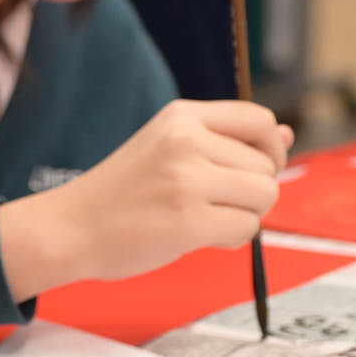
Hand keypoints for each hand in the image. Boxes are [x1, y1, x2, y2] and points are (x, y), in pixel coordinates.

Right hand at [0, 99, 292, 298]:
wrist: (68, 228)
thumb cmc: (119, 193)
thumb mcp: (167, 148)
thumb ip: (225, 141)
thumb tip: (287, 134)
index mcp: (180, 117)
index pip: (259, 120)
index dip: (270, 149)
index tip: (252, 170)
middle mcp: (185, 141)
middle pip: (266, 166)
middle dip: (251, 191)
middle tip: (209, 203)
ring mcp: (187, 181)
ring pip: (264, 196)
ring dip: (244, 215)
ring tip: (204, 219)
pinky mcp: (188, 220)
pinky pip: (247, 228)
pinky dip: (231, 238)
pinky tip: (196, 236)